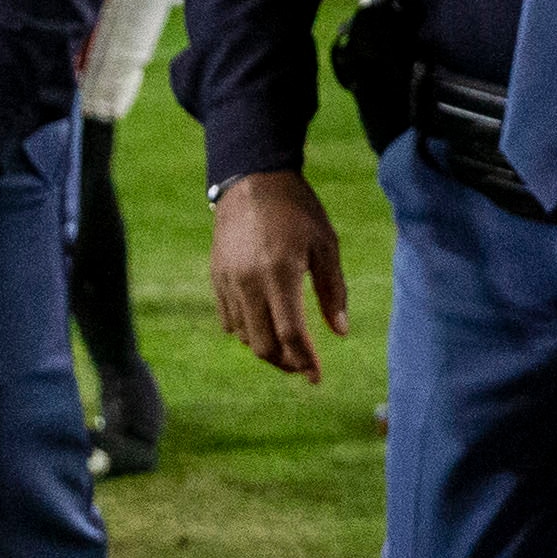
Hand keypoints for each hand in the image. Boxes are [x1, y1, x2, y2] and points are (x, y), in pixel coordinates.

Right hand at [209, 169, 345, 383]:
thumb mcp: (326, 244)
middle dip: (285, 363)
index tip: (317, 377)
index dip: (305, 360)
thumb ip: (333, 290)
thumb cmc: (298, 210)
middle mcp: (248, 282)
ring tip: (289, 350)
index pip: (291, 333)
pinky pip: (229, 319)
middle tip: (304, 367)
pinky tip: (266, 329)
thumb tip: (340, 332)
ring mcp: (228, 281)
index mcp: (280, 273)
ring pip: (244, 336)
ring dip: (267, 349)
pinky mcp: (216, 277)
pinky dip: (248, 332)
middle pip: (263, 344)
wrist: (252, 180)